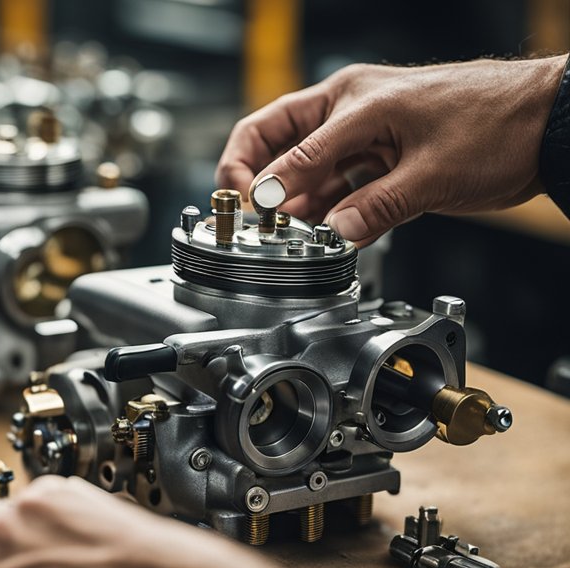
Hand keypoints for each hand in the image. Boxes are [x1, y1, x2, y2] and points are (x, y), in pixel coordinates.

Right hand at [216, 56, 566, 245]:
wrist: (549, 126)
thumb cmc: (500, 124)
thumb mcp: (430, 172)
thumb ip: (373, 207)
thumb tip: (332, 233)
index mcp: (353, 101)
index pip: (281, 142)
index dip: (260, 183)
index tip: (257, 216)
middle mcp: (350, 113)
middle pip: (276, 146)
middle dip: (261, 187)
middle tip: (254, 222)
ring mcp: (365, 136)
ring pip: (307, 173)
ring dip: (297, 207)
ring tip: (293, 239)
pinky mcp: (382, 160)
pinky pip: (340, 188)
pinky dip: (329, 213)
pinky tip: (328, 235)